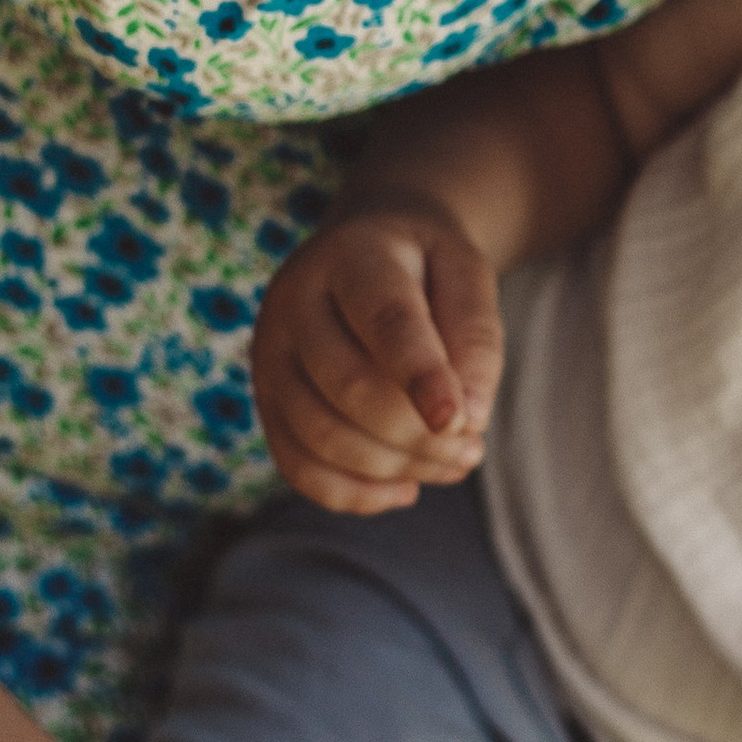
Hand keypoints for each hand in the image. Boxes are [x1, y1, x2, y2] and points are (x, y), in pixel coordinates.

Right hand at [250, 199, 505, 512]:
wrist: (370, 248)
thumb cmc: (428, 267)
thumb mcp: (468, 275)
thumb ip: (475, 338)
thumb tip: (468, 419)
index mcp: (352, 256)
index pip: (385, 320)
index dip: (422, 376)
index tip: (463, 423)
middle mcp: (293, 301)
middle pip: (347, 386)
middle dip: (417, 433)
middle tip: (474, 446)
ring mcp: (269, 354)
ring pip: (319, 434)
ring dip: (393, 466)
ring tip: (453, 463)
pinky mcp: (266, 399)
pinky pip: (297, 466)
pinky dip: (354, 493)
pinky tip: (406, 488)